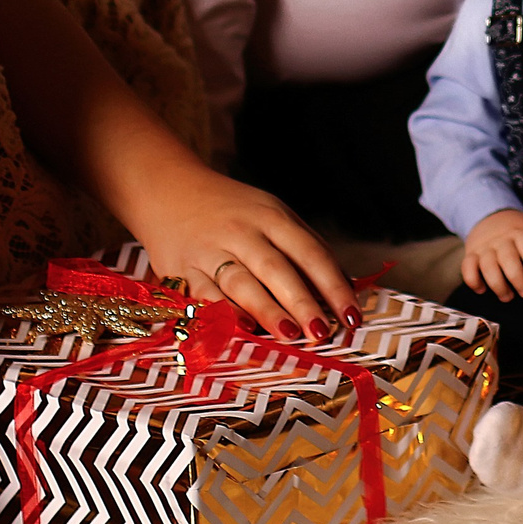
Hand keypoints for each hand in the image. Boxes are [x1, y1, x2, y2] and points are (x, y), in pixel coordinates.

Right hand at [136, 168, 358, 342]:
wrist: (170, 189)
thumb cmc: (233, 209)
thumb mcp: (272, 213)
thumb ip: (304, 246)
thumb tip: (344, 285)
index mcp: (271, 216)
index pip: (309, 252)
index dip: (333, 284)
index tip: (352, 314)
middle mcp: (242, 232)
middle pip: (276, 268)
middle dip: (302, 302)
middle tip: (323, 331)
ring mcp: (210, 250)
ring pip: (242, 283)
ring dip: (268, 310)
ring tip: (291, 334)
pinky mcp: (181, 270)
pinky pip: (204, 295)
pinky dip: (224, 312)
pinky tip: (242, 328)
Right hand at [462, 208, 522, 301]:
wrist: (492, 215)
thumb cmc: (521, 232)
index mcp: (522, 232)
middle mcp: (502, 239)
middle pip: (508, 259)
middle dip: (518, 280)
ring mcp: (485, 246)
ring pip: (487, 266)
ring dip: (497, 285)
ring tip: (507, 296)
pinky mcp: (471, 253)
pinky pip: (467, 267)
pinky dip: (472, 280)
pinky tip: (482, 290)